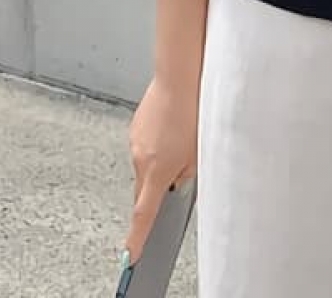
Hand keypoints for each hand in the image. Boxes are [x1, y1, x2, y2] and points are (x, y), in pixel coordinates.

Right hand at [123, 76, 197, 264]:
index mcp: (156, 171)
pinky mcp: (136, 125)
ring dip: (161, 160)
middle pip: (145, 188)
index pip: (144, 214)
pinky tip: (175, 125)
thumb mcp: (199, 149)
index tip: (132, 256)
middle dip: (158, 189)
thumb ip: (187, 171)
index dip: (138, 238)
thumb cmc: (193, 109)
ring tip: (184, 137)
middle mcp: (140, 159)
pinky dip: (158, 142)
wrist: (179, 76)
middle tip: (178, 174)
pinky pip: (145, 144)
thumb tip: (179, 178)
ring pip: (146, 164)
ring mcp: (135, 141)